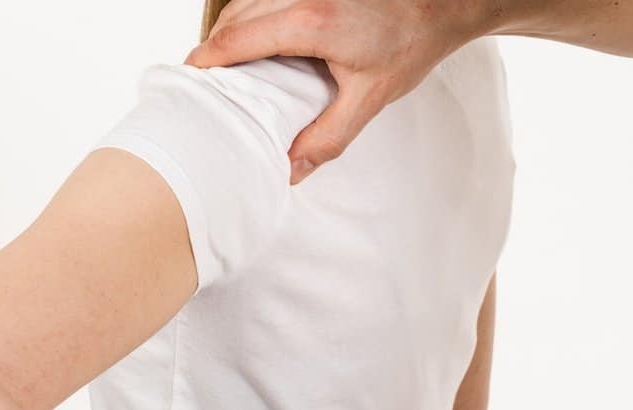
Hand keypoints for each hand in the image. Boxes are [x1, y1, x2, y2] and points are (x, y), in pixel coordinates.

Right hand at [185, 0, 489, 182]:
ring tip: (223, 67)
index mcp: (309, 23)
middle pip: (234, 18)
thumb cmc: (410, 45)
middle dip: (213, 48)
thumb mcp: (370, 98)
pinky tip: (253, 41)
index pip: (235, 39)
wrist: (443, 4)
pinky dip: (251, 16)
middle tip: (203, 83)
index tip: (188, 82)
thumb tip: (291, 170)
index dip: (205, 61)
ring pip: (246, 1)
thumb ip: (327, 137)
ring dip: (231, 30)